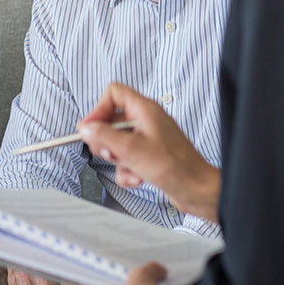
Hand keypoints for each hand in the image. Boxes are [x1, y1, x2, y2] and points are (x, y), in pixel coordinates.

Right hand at [79, 83, 219, 222]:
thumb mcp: (131, 150)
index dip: (98, 109)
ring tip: (129, 167)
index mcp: (145, 110)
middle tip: (108, 152)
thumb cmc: (176, 167)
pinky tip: (136, 178)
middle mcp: (146, 120)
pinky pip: (127, 157)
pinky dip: (127, 169)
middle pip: (112, 120)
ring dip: (118, 159)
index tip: (89, 128)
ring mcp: (148, 138)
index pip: (114, 93)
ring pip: (118, 142)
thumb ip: (104, 136)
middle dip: (106, 140)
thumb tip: (85, 128)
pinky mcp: (150, 155)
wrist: (197, 191)